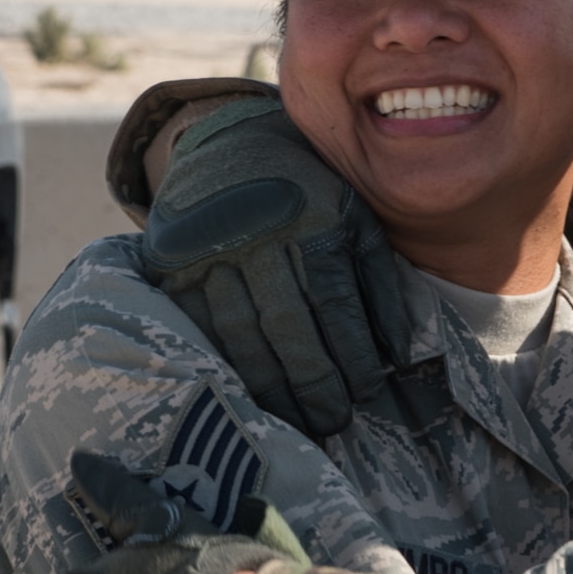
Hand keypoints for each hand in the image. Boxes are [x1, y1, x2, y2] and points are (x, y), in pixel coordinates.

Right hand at [135, 86, 409, 437]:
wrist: (229, 148)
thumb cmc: (309, 196)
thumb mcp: (355, 221)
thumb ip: (381, 283)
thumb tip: (401, 353)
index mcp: (311, 217)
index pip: (334, 299)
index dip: (351, 352)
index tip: (367, 393)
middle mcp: (257, 231)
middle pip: (286, 322)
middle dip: (313, 381)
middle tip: (334, 422)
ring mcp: (208, 248)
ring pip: (239, 332)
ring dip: (269, 388)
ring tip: (295, 425)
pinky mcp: (170, 264)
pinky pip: (200, 327)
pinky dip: (225, 366)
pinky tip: (247, 398)